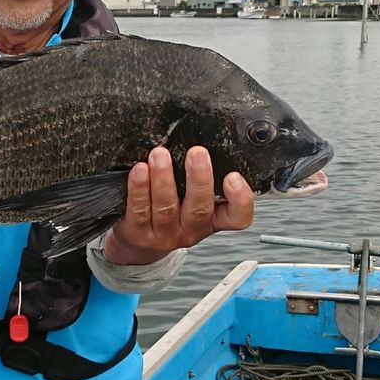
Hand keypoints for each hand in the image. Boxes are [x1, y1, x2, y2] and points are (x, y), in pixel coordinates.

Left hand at [104, 146, 253, 265]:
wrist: (139, 243)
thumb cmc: (171, 211)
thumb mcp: (192, 198)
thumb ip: (199, 176)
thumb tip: (201, 136)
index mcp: (212, 219)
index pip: (237, 218)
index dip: (240, 200)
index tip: (234, 177)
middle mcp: (191, 229)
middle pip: (200, 208)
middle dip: (199, 179)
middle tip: (197, 152)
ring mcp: (165, 234)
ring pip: (166, 207)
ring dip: (164, 178)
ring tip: (160, 155)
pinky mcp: (138, 233)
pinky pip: (139, 209)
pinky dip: (139, 188)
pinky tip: (139, 170)